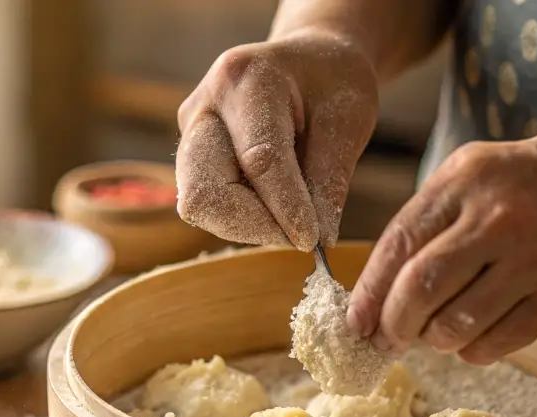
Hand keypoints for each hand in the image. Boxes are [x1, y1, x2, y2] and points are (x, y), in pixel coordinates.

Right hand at [175, 32, 378, 250]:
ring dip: (246, 225)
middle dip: (252, 225)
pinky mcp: (188, 154)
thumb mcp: (348, 119)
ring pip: (198, 204)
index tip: (312, 240)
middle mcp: (205, 104)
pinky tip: (272, 205)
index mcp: (250, 79)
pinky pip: (206, 203)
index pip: (260, 160)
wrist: (306, 57)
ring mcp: (190, 130)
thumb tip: (318, 240)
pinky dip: (240, 217)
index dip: (285, 207)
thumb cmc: (331, 81)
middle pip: (204, 191)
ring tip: (290, 215)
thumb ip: (330, 179)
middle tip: (299, 235)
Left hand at [345, 127, 536, 363]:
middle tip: (389, 339)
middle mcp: (497, 218)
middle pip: (419, 290)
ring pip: (454, 324)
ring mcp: (534, 259)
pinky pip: (496, 342)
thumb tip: (378, 289)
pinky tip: (475, 337)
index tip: (356, 322)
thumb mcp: (479, 173)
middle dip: (393, 326)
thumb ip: (430, 220)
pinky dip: (473, 350)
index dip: (369, 292)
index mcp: (466, 180)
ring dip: (434, 340)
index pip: (398, 245)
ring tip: (437, 334)